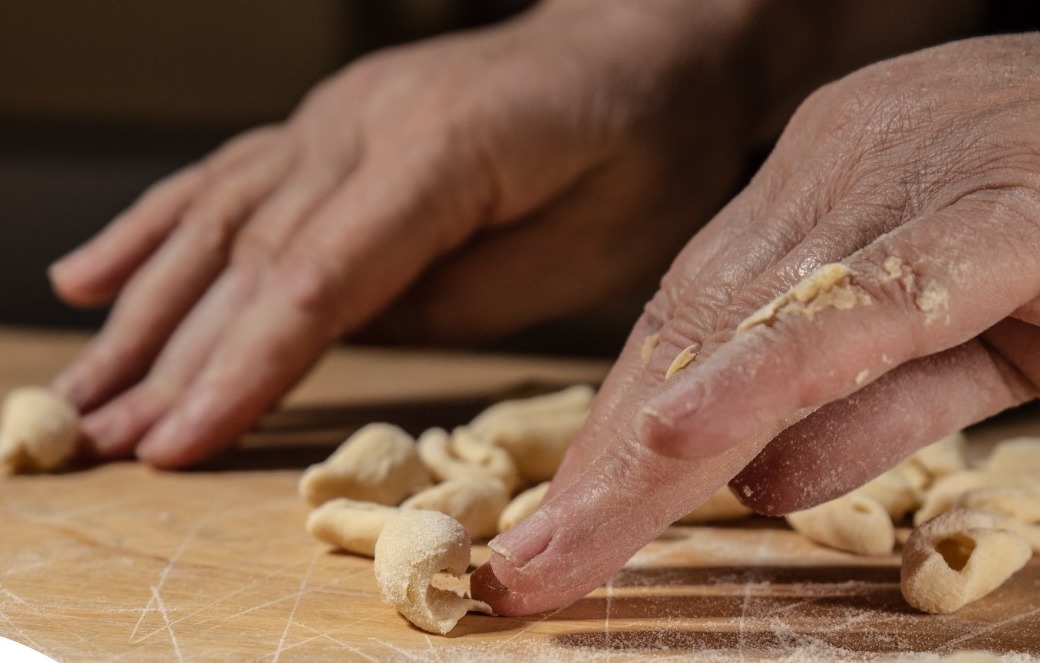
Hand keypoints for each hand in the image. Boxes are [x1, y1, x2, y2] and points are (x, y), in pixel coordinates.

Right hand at [47, 1, 761, 466]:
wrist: (646, 48)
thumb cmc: (645, 152)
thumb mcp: (586, 247)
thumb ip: (458, 298)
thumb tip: (344, 333)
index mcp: (437, 152)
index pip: (313, 280)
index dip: (237, 369)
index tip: (173, 445)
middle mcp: (362, 121)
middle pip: (250, 257)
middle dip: (173, 359)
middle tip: (100, 442)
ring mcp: (338, 115)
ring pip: (219, 220)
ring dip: (142, 310)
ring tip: (79, 388)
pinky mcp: (334, 124)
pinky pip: (231, 178)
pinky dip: (154, 229)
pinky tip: (88, 276)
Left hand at [473, 34, 1039, 615]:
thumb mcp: (972, 340)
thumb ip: (867, 402)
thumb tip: (755, 485)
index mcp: (828, 186)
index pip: (690, 318)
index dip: (617, 429)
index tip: (559, 526)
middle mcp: (848, 163)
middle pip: (692, 328)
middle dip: (607, 465)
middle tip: (529, 569)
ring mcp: (918, 175)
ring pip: (751, 325)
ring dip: (650, 455)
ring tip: (566, 549)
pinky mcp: (1006, 212)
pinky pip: (874, 305)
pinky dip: (777, 377)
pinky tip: (685, 442)